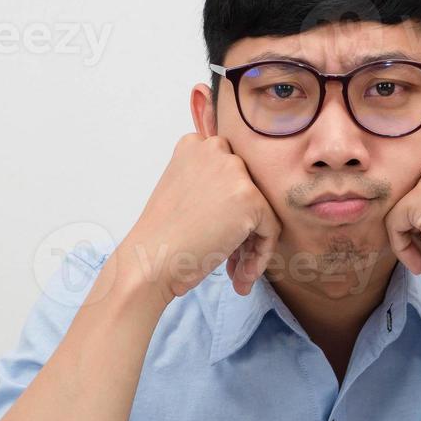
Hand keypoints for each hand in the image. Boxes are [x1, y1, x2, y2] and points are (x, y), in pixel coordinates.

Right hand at [121, 133, 281, 301]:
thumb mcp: (181, 193)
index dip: (228, 211)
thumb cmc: (161, 237)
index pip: (230, 175)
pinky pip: (271, 230)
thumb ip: (210, 186)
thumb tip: (243, 205)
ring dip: (252, 247)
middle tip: (231, 263)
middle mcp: (215, 149)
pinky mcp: (250, 198)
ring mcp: (234, 172)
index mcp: (194, 145)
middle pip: (248, 192)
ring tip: (237, 275)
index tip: (219, 238)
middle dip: (242, 230)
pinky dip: (261, 256)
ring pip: (262, 212)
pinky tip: (242, 276)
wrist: (149, 260)